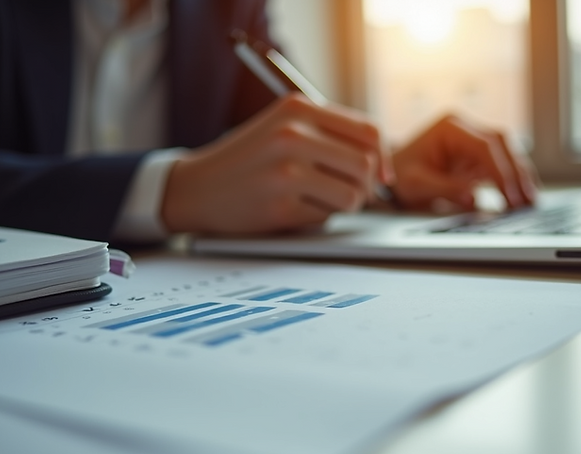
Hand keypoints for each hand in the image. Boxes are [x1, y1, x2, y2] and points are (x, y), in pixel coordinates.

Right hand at [161, 94, 392, 233]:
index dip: (383, 157)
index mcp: (298, 108)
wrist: (197, 187)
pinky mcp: (280, 204)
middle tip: (350, 193)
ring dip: (345, 204)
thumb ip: (328, 134)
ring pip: (353, 194)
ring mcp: (286, 170)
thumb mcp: (284, 127)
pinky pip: (327, 217)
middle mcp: (293, 134)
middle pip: (366, 164)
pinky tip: (296, 209)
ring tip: (322, 201)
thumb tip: (382, 163)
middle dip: (366, 186)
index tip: (382, 176)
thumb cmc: (249, 160)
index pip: (368, 131)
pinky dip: (319, 218)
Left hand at [389, 115, 537, 211]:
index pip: (484, 146)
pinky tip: (523, 196)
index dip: (501, 171)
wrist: (394, 172)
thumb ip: (444, 189)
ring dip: (520, 175)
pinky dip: (514, 179)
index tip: (510, 194)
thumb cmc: (401, 175)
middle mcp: (466, 128)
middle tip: (527, 200)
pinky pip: (503, 163)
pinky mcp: (478, 154)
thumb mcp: (416, 184)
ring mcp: (474, 140)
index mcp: (450, 128)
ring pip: (508, 152)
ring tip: (531, 201)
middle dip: (517, 172)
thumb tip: (473, 196)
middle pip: (502, 144)